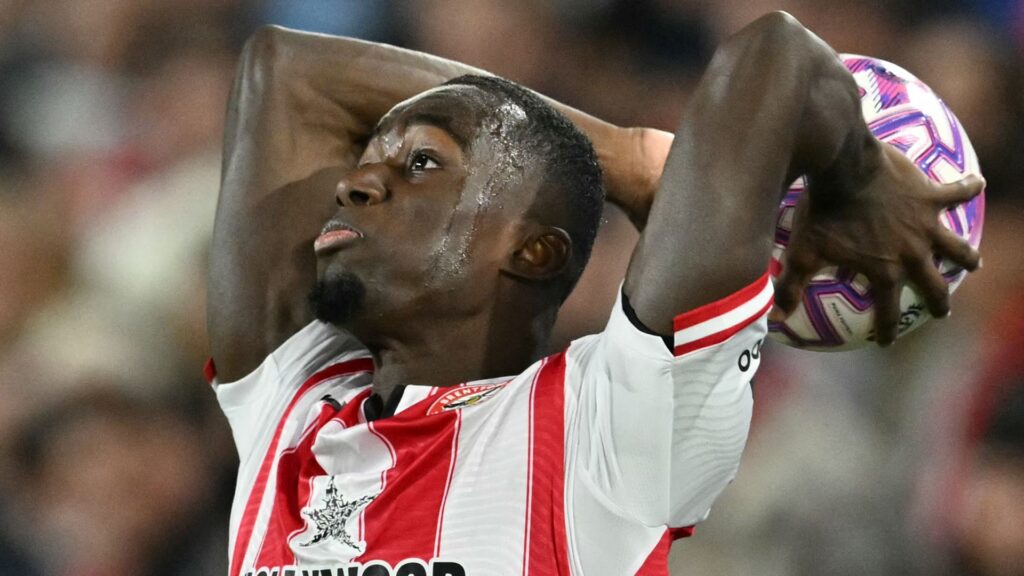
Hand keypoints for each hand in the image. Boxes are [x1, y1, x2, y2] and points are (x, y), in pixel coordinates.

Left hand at [769, 142, 983, 345]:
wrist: (841, 167)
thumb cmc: (821, 212)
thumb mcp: (802, 254)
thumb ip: (790, 288)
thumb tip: (772, 319)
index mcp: (883, 271)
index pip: (886, 311)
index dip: (886, 330)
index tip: (885, 343)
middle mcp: (911, 253)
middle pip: (932, 286)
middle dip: (938, 302)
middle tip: (942, 311)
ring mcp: (924, 226)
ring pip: (954, 247)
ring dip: (965, 256)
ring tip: (974, 262)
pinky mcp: (929, 196)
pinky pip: (956, 193)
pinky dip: (968, 189)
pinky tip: (978, 183)